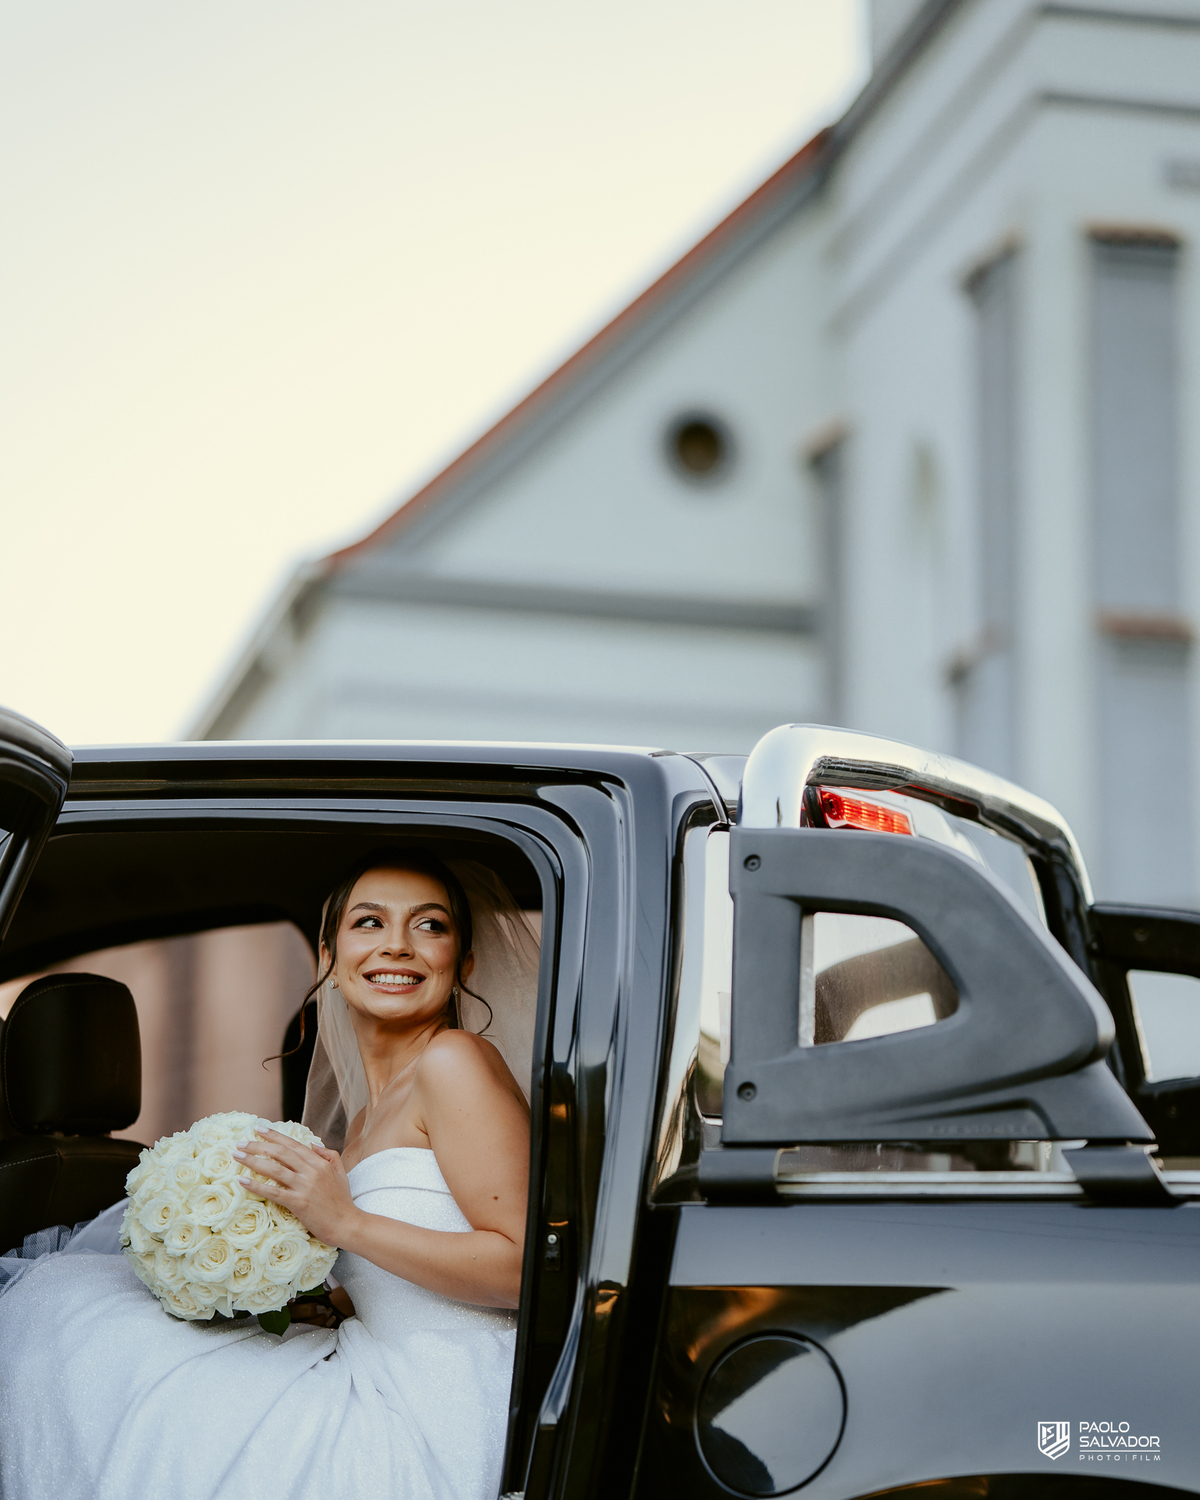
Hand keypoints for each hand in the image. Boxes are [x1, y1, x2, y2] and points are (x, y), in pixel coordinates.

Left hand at [233, 1129, 357, 1246]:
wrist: (347, 1224)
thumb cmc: (343, 1201)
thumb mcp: (341, 1173)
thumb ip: (329, 1155)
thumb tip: (312, 1143)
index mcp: (320, 1162)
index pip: (293, 1144)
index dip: (275, 1135)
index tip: (259, 1129)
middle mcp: (311, 1171)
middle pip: (280, 1153)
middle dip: (258, 1145)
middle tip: (241, 1143)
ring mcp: (305, 1187)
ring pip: (274, 1169)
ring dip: (253, 1161)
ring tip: (237, 1156)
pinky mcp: (299, 1203)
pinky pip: (274, 1192)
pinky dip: (257, 1186)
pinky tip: (242, 1181)